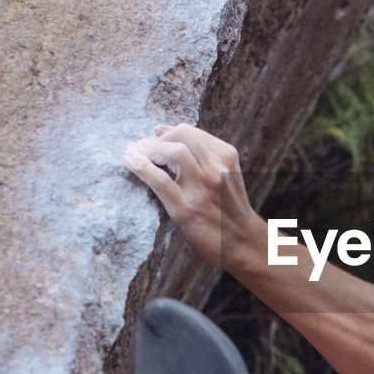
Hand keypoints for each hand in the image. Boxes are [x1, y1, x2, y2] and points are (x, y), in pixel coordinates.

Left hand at [124, 124, 257, 269]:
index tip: (154, 137)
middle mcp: (216, 169)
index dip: (167, 132)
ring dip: (147, 149)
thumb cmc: (228, 208)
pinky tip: (130, 162)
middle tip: (141, 148)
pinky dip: (141, 167)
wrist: (243, 243)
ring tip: (134, 155)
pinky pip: (160, 181)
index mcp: (226, 157)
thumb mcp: (224, 174)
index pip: (190, 132)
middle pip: (181, 136)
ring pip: (172, 153)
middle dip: (156, 139)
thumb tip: (160, 130)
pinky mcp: (186, 209)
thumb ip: (199, 154)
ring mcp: (202, 188)